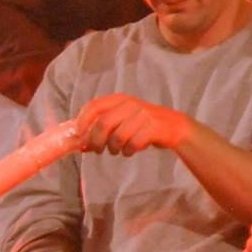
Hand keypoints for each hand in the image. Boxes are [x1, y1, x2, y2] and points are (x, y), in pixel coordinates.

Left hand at [78, 94, 193, 155]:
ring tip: (116, 151)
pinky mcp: (155, 128)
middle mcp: (131, 105)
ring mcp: (144, 115)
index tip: (78, 134)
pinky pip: (134, 143)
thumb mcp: (121, 118)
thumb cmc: (142, 124)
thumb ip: (100, 125)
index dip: (82, 121)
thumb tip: (77, 138)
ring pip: (118, 136)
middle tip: (96, 149)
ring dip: (113, 148)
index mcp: (120, 100)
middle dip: (96, 140)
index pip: (94, 106)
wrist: (174, 127)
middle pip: (104, 123)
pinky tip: (129, 151)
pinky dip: (128, 151)